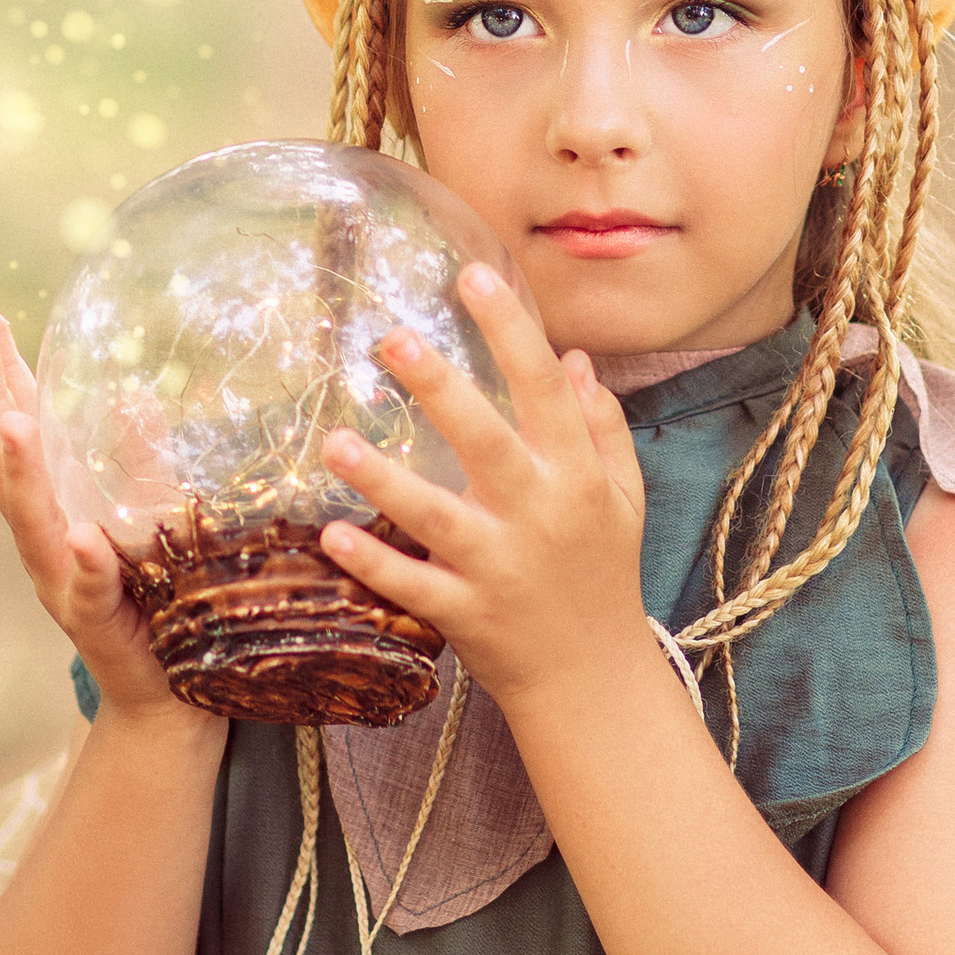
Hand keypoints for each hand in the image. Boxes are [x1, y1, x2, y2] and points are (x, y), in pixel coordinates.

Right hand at [0, 308, 180, 714]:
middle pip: (8, 464)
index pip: (20, 428)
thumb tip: (133, 393)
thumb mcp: (150, 515)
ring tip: (9, 421)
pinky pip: (90, 590)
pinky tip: (79, 535)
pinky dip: (83, 562)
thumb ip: (138, 462)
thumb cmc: (156, 601)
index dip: (0, 376)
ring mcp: (62, 583)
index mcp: (54, 508)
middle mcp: (45, 541)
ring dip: (20, 470)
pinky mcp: (97, 626)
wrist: (172, 695)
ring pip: (33, 522)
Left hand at [317, 266, 649, 714]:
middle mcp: (539, 516)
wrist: (594, 678)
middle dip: (441, 390)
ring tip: (335, 441)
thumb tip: (574, 359)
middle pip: (487, 443)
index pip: (544, 390)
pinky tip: (331, 534)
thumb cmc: (603, 575)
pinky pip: (413, 586)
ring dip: (384, 479)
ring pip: (437, 517)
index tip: (474, 275)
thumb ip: (601, 428)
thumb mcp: (623, 498)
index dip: (511, 331)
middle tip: (393, 340)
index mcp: (577, 478)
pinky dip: (373, 563)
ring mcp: (499, 568)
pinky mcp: (466, 615)